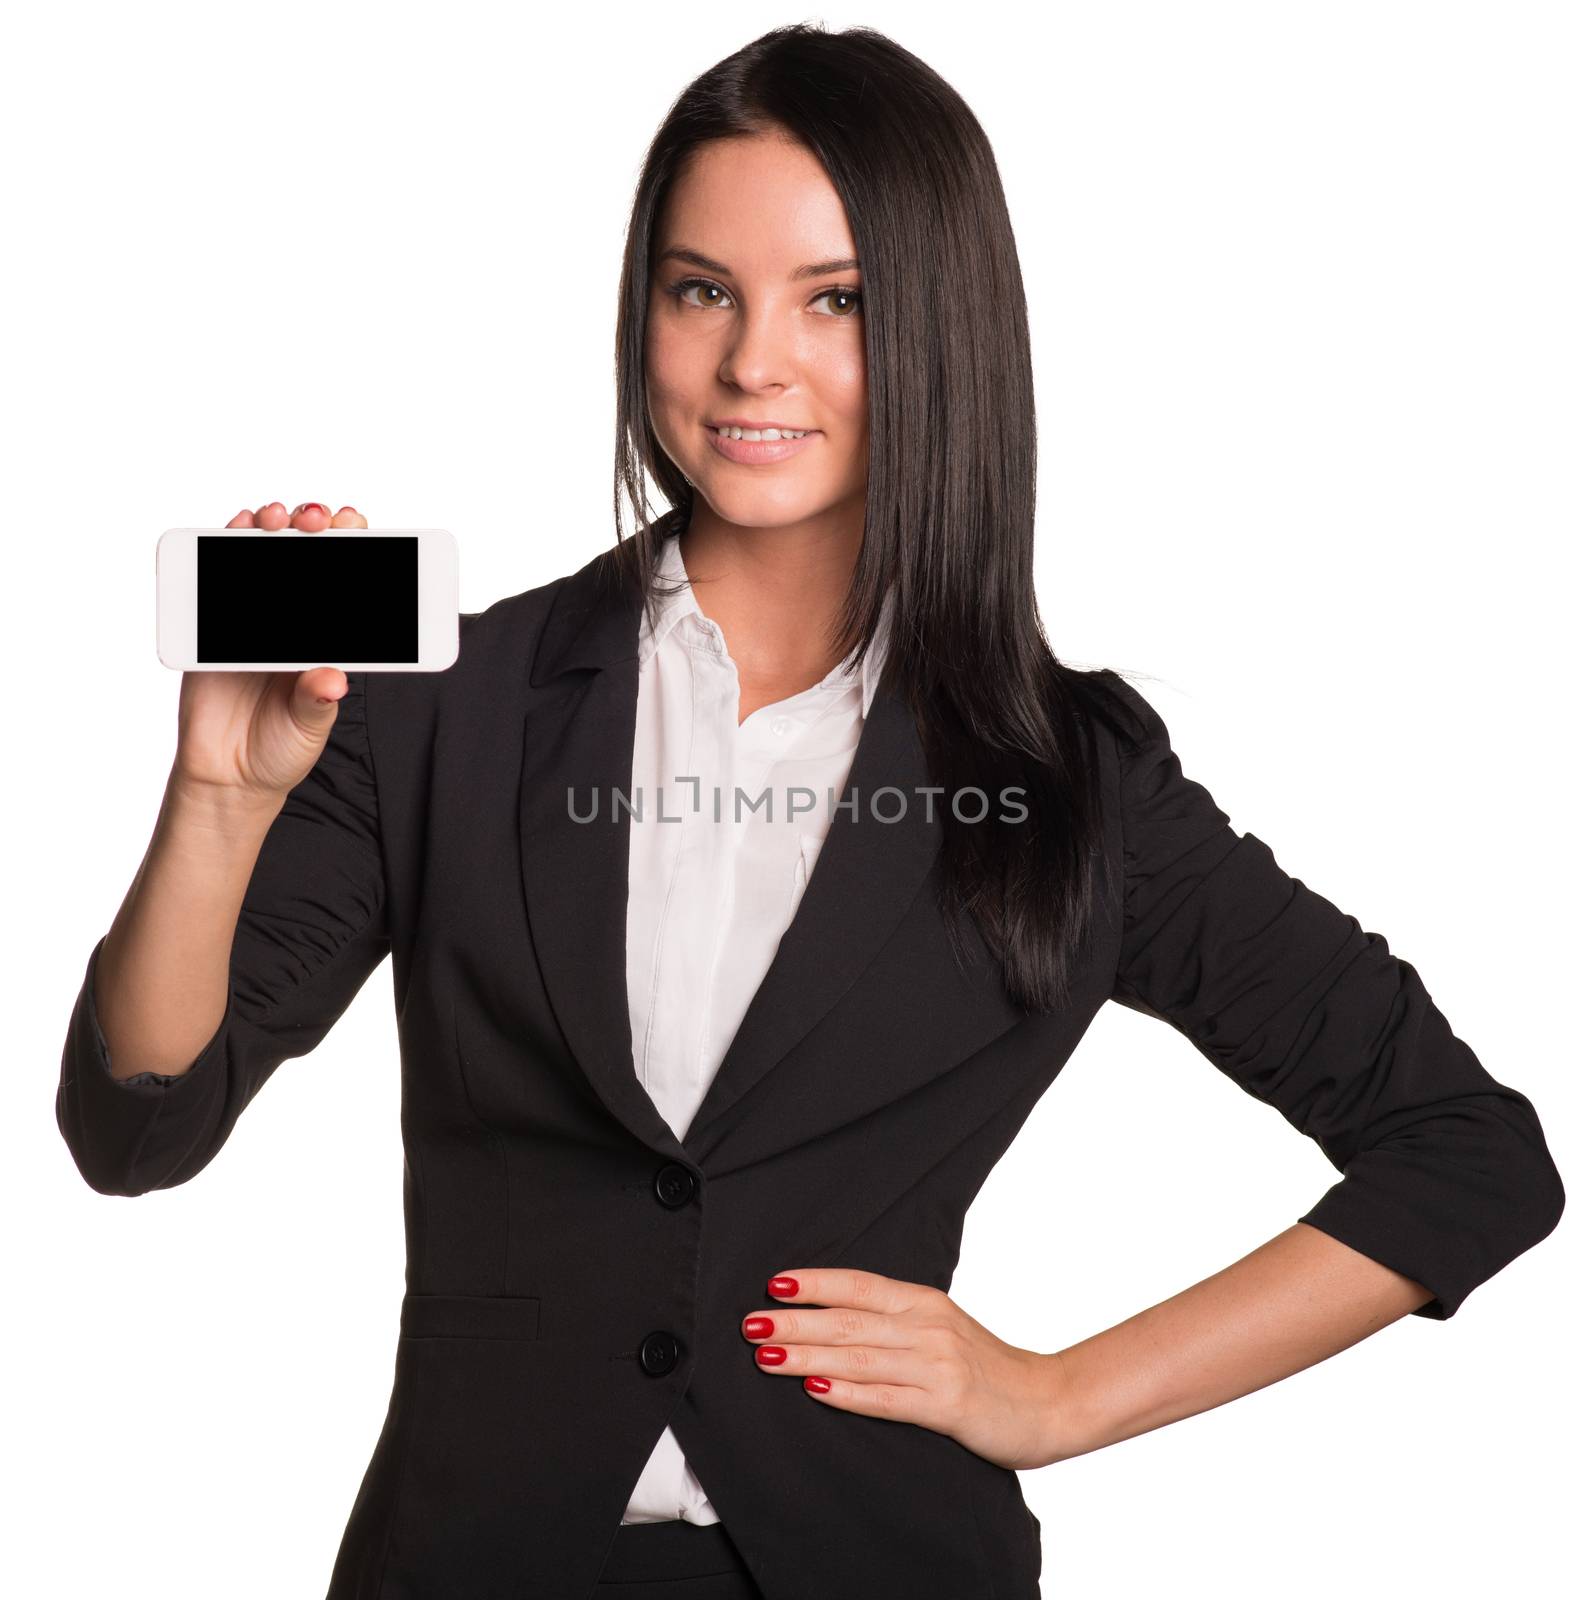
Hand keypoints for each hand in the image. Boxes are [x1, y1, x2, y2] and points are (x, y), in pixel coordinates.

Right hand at [171, 500, 370, 805]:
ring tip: (275, 518)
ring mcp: (253, 620)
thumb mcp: (308, 728)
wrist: (227, 775)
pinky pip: (216, 580)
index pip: (348, 583)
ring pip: (261, 558)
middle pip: (306, 558)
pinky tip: (234, 530)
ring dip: (268, 528)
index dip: (355, 549)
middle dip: (314, 528)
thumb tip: (332, 678)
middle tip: (319, 520)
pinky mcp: (212, 628)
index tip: (359, 528)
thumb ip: (316, 701)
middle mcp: (293, 623)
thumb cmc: (281, 748)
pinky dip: (222, 549)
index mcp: (328, 641)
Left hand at [741, 1267, 1070, 1470]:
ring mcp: (938, 1365)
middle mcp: (928, 1326)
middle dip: (796, 1321)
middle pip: (849, 1320)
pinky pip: (886, 1399)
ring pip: (859, 1358)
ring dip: (807, 1356)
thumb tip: (833, 1316)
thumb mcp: (942, 1327)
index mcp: (924, 1301)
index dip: (815, 1283)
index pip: (859, 1285)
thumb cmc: (986, 1366)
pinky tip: (816, 1390)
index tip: (774, 1284)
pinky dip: (847, 1394)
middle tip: (750, 1322)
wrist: (1048, 1401)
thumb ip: (896, 1320)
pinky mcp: (947, 1405)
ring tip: (767, 1355)